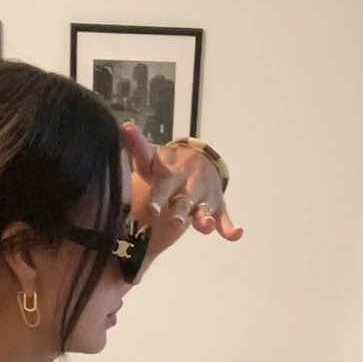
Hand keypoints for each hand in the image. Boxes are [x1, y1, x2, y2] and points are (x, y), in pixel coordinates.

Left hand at [122, 122, 242, 241]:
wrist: (199, 159)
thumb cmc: (167, 165)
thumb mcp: (152, 157)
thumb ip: (138, 147)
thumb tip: (126, 127)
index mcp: (172, 176)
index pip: (164, 188)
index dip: (159, 199)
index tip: (152, 209)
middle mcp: (189, 187)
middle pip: (185, 201)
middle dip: (181, 211)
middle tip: (176, 221)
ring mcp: (204, 198)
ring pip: (205, 210)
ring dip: (205, 218)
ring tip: (206, 226)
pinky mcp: (217, 207)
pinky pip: (224, 219)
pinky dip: (231, 228)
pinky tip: (237, 235)